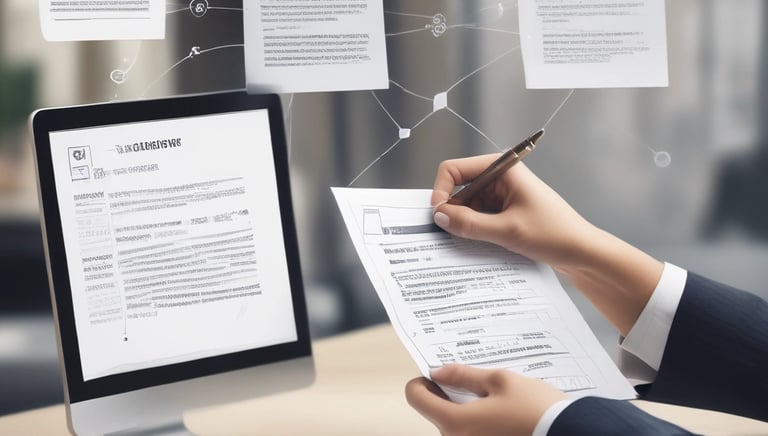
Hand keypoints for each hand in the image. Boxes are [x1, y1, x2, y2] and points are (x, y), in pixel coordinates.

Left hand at [405, 365, 566, 435]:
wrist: (570, 435)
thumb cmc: (536, 409)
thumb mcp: (500, 381)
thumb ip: (464, 375)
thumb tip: (438, 372)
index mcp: (456, 422)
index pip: (416, 398)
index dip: (422, 382)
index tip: (437, 376)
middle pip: (437, 413)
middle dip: (450, 396)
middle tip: (476, 383)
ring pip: (456, 426)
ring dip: (467, 411)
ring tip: (496, 399)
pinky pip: (472, 434)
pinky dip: (480, 425)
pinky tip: (502, 416)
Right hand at [432, 155, 595, 271]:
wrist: (583, 253)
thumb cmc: (555, 234)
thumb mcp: (507, 230)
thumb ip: (469, 224)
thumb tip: (440, 217)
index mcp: (503, 168)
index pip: (455, 169)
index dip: (441, 190)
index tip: (439, 214)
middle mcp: (501, 177)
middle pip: (459, 188)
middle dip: (453, 210)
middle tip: (452, 233)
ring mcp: (503, 194)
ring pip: (468, 205)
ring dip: (465, 222)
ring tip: (475, 241)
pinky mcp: (506, 211)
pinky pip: (479, 216)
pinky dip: (475, 229)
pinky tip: (482, 243)